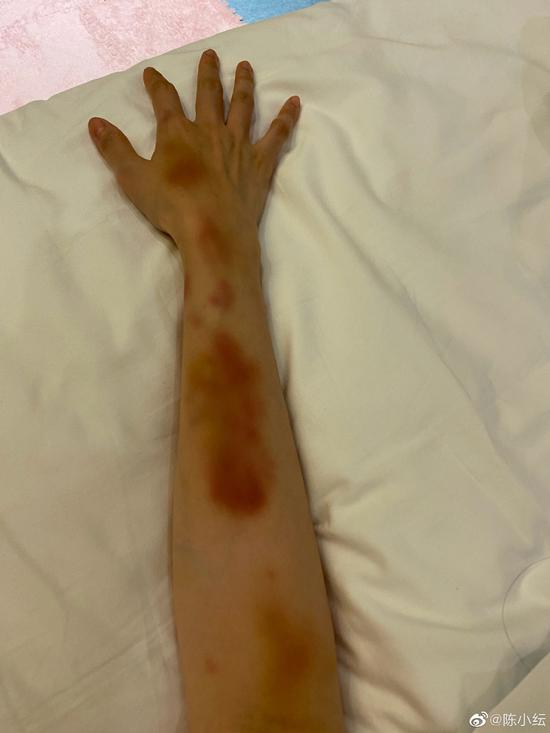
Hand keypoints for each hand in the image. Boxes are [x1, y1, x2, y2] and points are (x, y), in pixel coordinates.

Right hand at [88, 49, 300, 252]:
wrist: (212, 231)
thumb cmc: (172, 207)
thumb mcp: (134, 179)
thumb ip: (115, 149)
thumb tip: (95, 123)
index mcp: (178, 133)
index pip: (165, 100)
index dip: (156, 85)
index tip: (151, 73)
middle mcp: (210, 131)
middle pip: (209, 95)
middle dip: (208, 73)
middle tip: (211, 56)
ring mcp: (238, 146)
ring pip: (243, 107)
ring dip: (244, 84)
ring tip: (246, 67)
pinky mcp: (260, 164)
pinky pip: (276, 135)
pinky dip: (286, 118)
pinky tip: (295, 103)